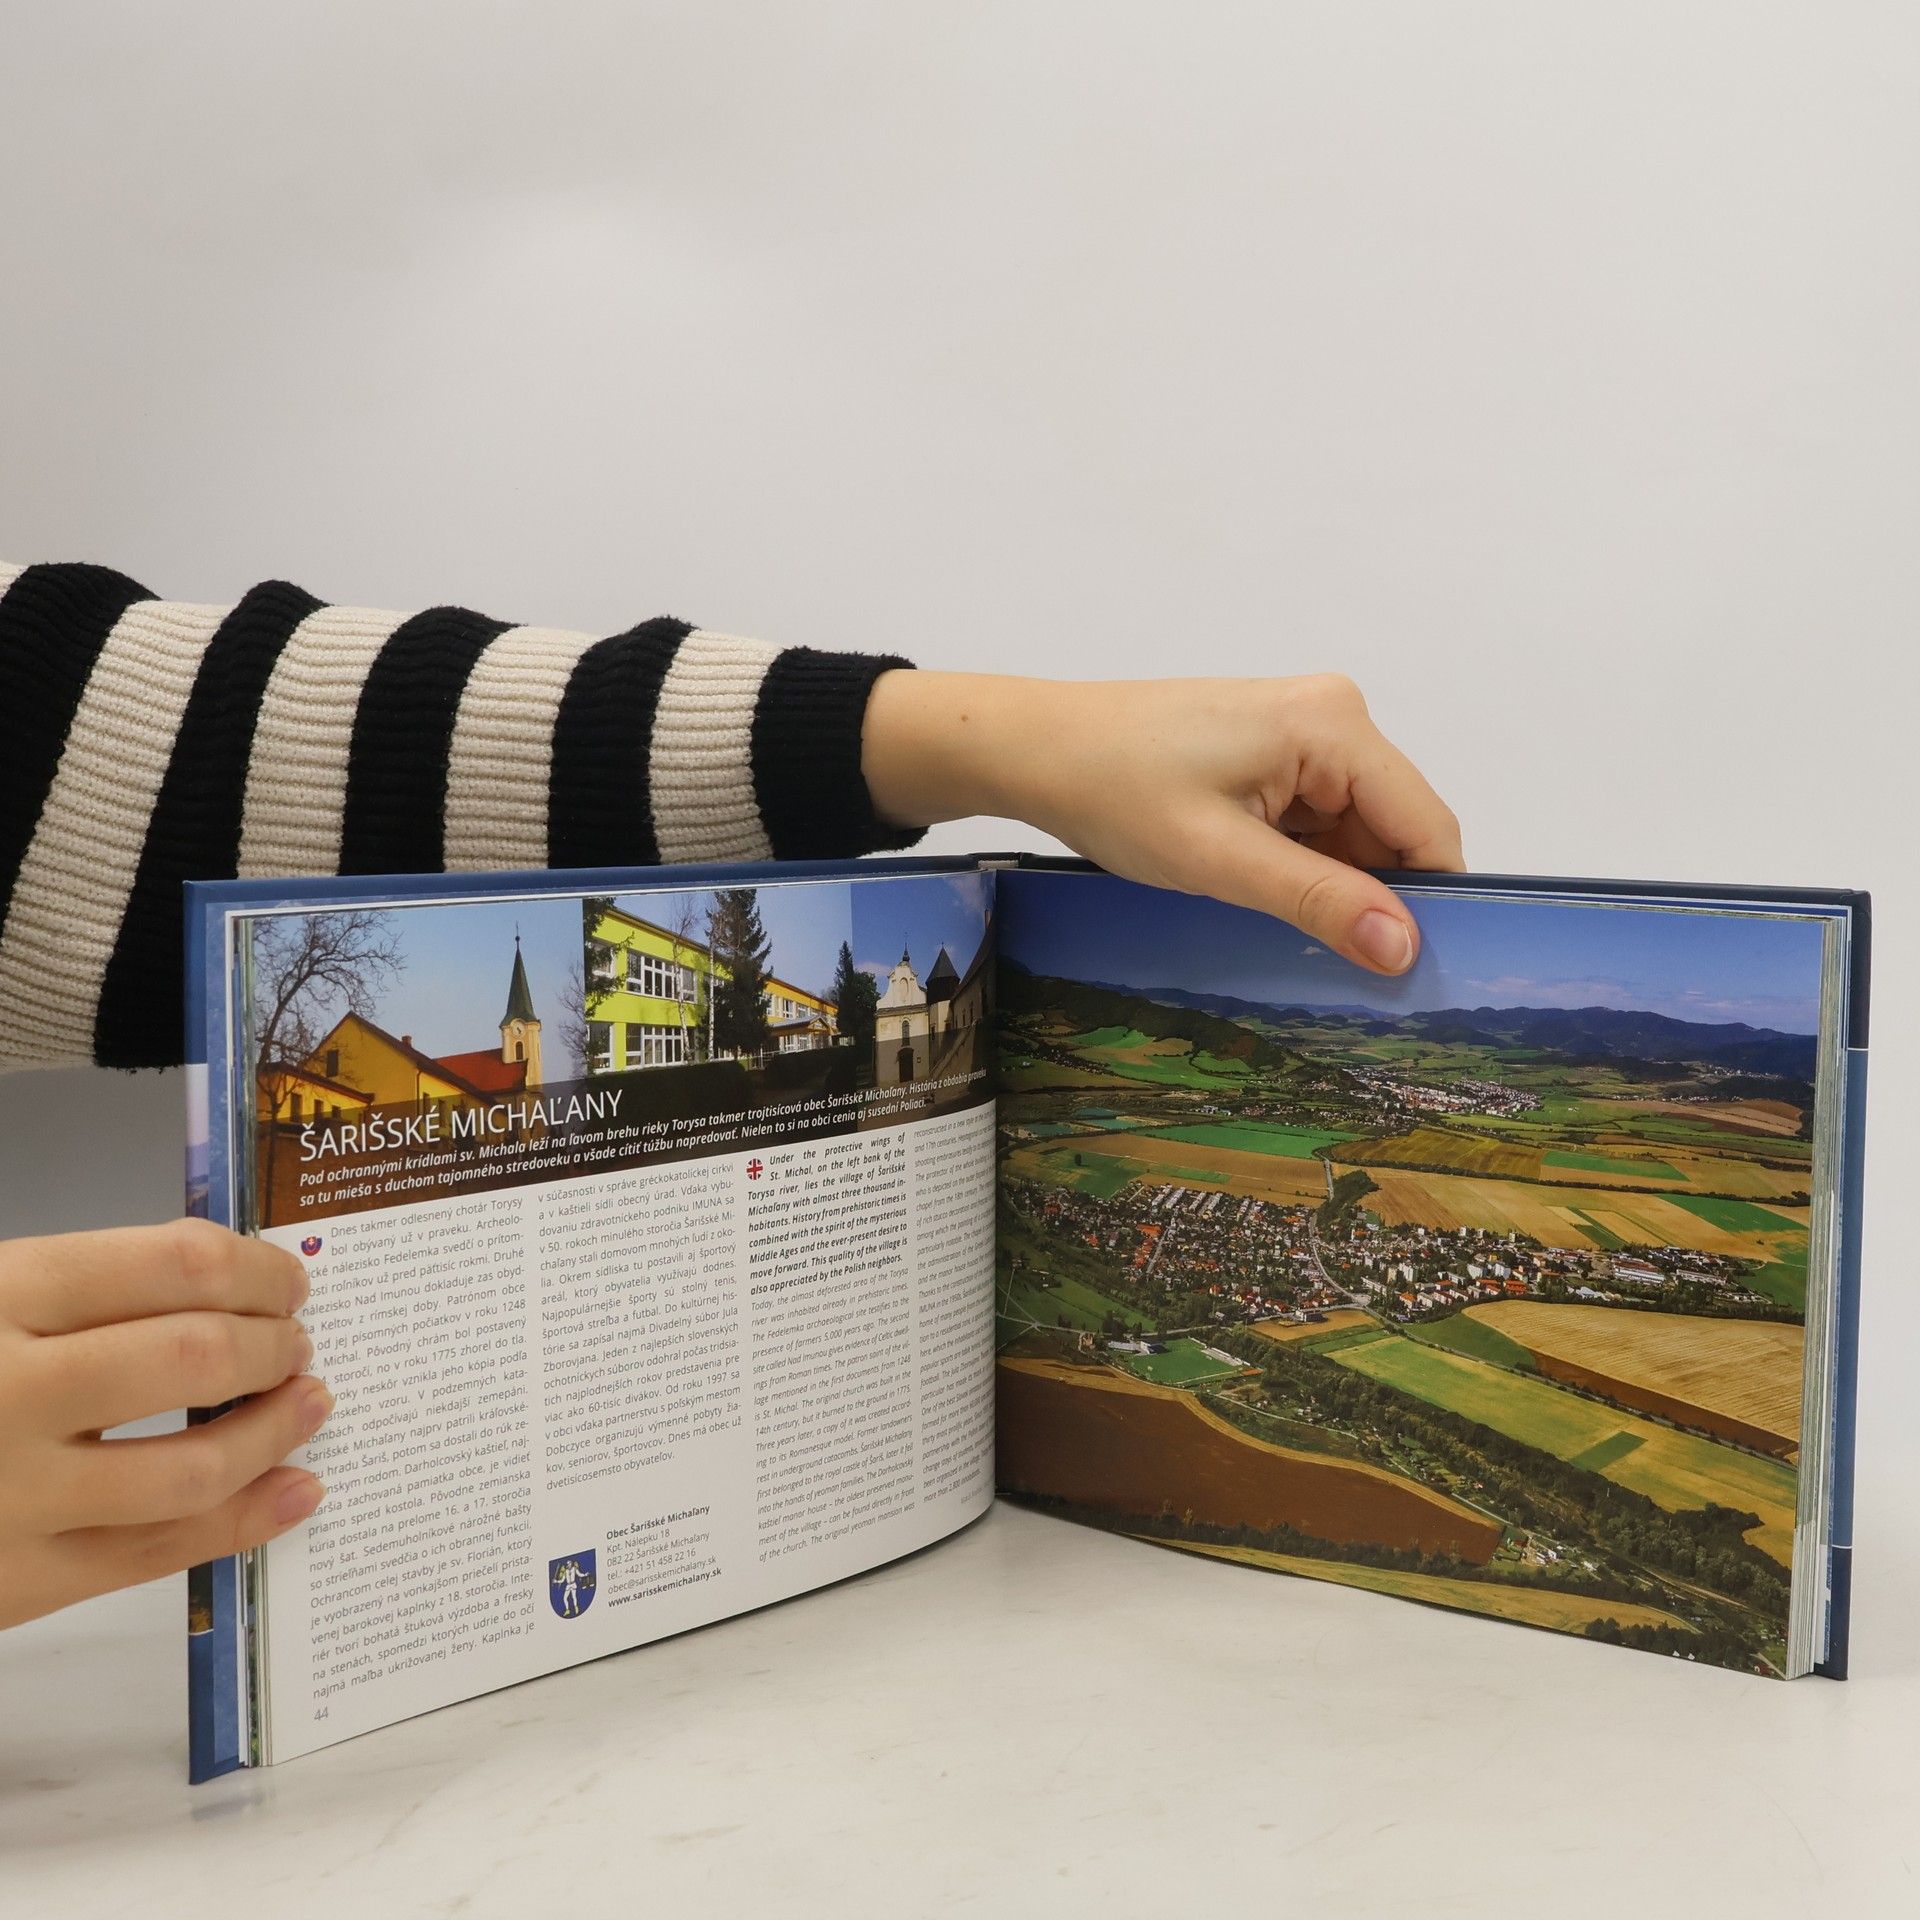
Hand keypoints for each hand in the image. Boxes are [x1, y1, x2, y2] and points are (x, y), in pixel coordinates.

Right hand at [0, 1219, 330, 1629]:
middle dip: (274, 1344)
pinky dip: (248, 1520)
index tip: (286, 1279)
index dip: (256, 1268)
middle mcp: (6, 1391)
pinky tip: (295, 1490)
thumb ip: (84, 1292)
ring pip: (193, 1464)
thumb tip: (229, 1283)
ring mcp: (12, 1495)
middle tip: (296, 1342)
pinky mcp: (19, 1580)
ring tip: (307, 1403)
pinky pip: (159, 1553)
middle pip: (195, 1355)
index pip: (171, 1262)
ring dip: (276, 1431)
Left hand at [863, 670, 1463, 972]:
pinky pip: (1319, 818)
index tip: (1411, 974)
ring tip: (1272, 914)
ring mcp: (1305, 730)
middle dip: (1372, 895)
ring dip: (1330, 881)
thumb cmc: (1114, 789)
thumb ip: (1318, 901)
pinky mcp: (1276, 749)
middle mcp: (1334, 715)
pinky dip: (1302, 861)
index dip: (1429, 903)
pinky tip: (1259, 886)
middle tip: (1330, 959)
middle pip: (1395, 829)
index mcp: (1334, 725)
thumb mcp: (1220, 859)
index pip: (1427, 827)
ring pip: (1357, 831)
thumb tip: (1403, 948)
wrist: (1037, 748)